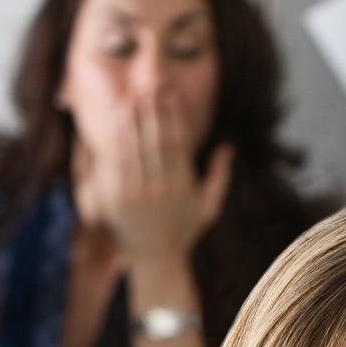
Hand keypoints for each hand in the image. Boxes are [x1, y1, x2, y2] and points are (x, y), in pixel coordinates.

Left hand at [79, 91, 233, 269]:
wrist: (155, 259)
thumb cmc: (184, 231)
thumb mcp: (209, 206)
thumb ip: (219, 176)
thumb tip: (228, 146)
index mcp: (183, 187)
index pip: (177, 143)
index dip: (174, 116)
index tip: (171, 94)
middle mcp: (160, 190)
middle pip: (156, 142)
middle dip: (154, 112)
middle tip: (151, 87)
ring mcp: (136, 195)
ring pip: (135, 149)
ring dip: (134, 121)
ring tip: (133, 98)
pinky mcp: (117, 199)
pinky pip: (117, 164)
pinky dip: (117, 141)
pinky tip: (119, 122)